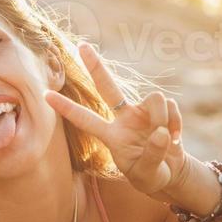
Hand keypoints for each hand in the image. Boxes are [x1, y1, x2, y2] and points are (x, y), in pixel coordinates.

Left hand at [44, 40, 189, 201]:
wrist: (171, 174)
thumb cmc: (151, 176)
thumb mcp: (147, 175)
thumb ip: (152, 155)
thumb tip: (161, 132)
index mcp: (111, 136)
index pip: (84, 119)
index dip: (66, 108)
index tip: (45, 95)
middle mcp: (124, 119)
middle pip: (107, 87)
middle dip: (95, 66)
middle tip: (82, 45)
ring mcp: (142, 113)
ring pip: (154, 98)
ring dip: (162, 117)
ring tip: (166, 139)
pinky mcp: (162, 110)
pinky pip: (171, 106)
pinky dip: (176, 123)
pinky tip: (176, 139)